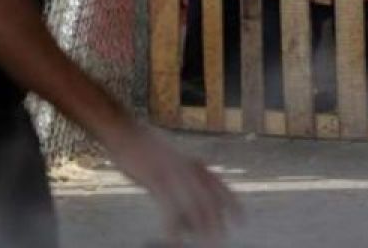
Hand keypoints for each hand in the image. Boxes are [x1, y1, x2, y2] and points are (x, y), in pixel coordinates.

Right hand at [107, 124, 240, 239]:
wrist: (125, 131)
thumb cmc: (145, 148)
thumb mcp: (171, 161)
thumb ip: (183, 178)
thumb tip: (187, 205)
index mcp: (193, 163)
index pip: (219, 185)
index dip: (232, 203)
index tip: (243, 220)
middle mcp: (188, 167)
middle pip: (209, 197)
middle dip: (217, 220)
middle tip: (222, 240)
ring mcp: (173, 173)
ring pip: (194, 203)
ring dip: (201, 226)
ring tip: (208, 243)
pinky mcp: (156, 179)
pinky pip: (168, 206)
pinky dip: (173, 225)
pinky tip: (174, 240)